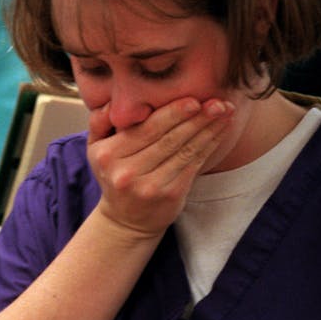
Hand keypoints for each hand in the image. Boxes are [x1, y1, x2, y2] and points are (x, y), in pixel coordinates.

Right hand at [87, 97, 233, 237]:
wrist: (125, 220)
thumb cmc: (113, 174)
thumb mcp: (95, 148)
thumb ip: (100, 121)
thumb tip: (114, 101)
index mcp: (108, 155)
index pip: (145, 129)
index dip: (172, 113)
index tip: (193, 99)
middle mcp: (127, 172)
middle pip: (168, 139)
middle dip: (196, 118)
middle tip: (217, 102)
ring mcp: (149, 186)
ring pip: (184, 151)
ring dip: (208, 129)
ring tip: (225, 112)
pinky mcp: (170, 195)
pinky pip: (193, 165)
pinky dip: (209, 145)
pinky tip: (220, 131)